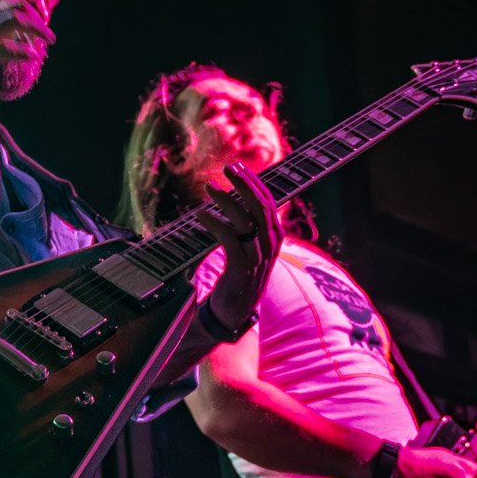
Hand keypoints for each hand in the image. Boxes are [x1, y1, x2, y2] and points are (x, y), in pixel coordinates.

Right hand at [0, 0, 54, 101]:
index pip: (5, 3)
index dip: (26, 11)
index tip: (39, 21)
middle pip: (13, 10)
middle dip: (36, 21)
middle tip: (51, 36)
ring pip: (12, 24)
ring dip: (35, 33)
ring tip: (48, 45)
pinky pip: (3, 50)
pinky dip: (21, 52)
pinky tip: (32, 56)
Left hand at [199, 162, 284, 333]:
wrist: (236, 311)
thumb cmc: (240, 275)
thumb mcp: (250, 246)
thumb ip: (248, 224)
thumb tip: (237, 196)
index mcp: (275, 236)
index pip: (268, 201)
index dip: (253, 182)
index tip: (238, 166)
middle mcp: (270, 244)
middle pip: (261, 206)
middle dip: (245, 183)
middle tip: (228, 167)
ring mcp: (258, 257)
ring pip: (246, 220)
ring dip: (227, 200)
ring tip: (209, 187)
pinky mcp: (241, 268)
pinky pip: (229, 239)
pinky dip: (215, 223)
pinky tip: (201, 214)